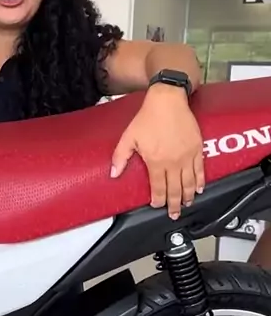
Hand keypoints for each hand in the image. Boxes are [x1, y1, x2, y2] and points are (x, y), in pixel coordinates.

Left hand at [111, 86, 204, 218]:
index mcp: (156, 162)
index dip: (158, 200)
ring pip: (190, 183)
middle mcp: (173, 163)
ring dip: (188, 196)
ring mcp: (187, 157)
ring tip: (186, 205)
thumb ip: (120, 157)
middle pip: (175, 190)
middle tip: (174, 214)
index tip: (157, 205)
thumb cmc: (148, 117)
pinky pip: (200, 170)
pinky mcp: (197, 149)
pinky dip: (201, 182)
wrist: (168, 101)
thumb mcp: (128, 137)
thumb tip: (114, 174)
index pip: (158, 188)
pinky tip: (200, 189)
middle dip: (174, 205)